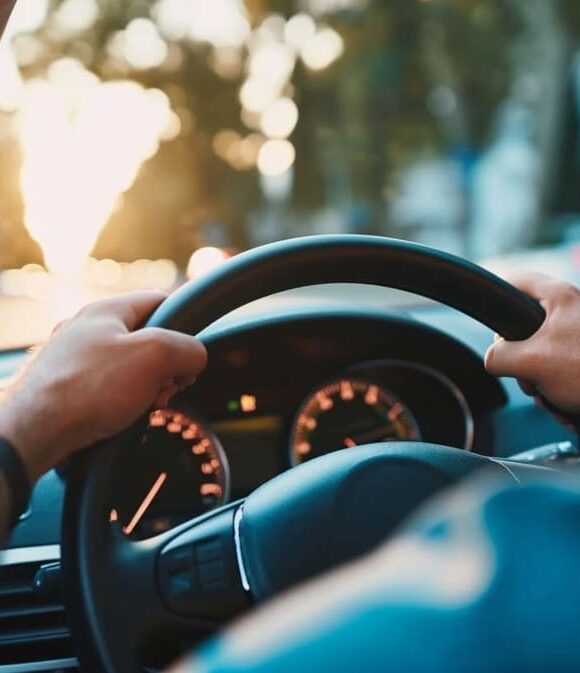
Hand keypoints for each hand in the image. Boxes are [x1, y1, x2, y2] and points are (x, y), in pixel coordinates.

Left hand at [0, 291, 206, 480]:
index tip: (188, 355)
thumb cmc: (89, 388)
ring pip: (130, 369)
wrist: (35, 432)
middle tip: (166, 389)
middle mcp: (88, 330)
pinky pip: (109, 391)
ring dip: (147, 390)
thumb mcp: (155, 355)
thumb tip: (195, 358)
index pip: (161, 302)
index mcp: (108, 311)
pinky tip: (124, 420)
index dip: (183, 326)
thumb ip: (188, 349)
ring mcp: (76, 360)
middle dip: (166, 369)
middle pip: (148, 341)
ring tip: (144, 408)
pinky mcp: (68, 388)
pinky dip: (124, 404)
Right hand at [485, 272, 579, 418]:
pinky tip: (567, 405)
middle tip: (530, 377)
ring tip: (554, 397)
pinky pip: (561, 371)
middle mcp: (572, 310)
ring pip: (542, 354)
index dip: (495, 297)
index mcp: (558, 297)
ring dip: (541, 383)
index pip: (515, 281)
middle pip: (525, 327)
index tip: (489, 318)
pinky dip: (559, 391)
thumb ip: (499, 357)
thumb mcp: (532, 363)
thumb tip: (493, 359)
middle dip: (521, 361)